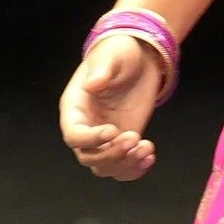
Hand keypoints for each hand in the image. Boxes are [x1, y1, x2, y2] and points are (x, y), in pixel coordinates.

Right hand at [61, 34, 166, 180]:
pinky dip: (135, 169)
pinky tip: (149, 155)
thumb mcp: (111, 55)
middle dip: (112, 155)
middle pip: (89, 157)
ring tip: (146, 149)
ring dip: (125, 164)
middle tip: (135, 138)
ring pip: (105, 167)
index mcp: (75, 109)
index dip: (91, 139)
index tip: (113, 131)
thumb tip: (93, 83)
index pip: (74, 135)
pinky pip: (123, 166)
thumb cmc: (119, 54)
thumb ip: (101, 69)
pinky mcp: (123, 141)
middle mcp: (86, 127)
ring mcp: (105, 138)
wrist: (140, 58)